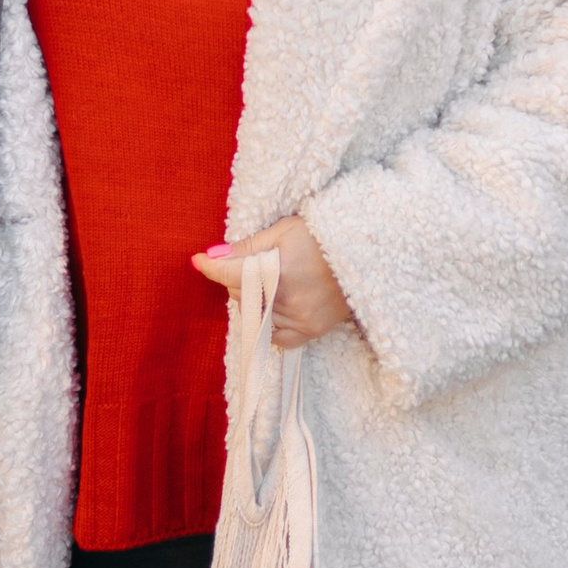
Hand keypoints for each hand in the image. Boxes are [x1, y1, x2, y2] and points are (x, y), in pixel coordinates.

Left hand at [192, 217, 358, 347]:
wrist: (368, 252)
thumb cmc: (326, 235)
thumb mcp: (286, 230)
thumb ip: (249, 246)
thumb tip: (215, 255)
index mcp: (279, 271)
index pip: (231, 275)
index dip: (212, 267)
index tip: (199, 261)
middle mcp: (287, 300)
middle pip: (241, 296)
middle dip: (240, 281)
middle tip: (256, 265)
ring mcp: (300, 318)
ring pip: (255, 316)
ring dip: (255, 301)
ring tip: (274, 282)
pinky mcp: (312, 330)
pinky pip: (276, 337)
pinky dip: (270, 325)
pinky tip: (277, 308)